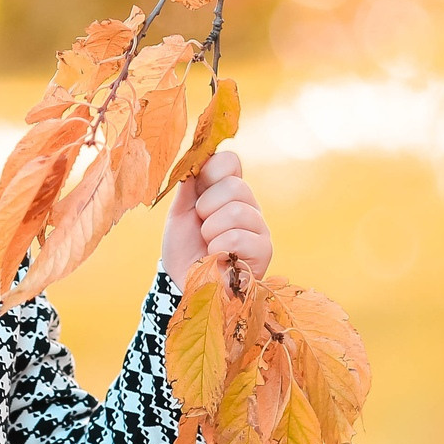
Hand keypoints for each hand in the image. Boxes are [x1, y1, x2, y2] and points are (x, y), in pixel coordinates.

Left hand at [161, 151, 273, 283]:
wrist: (183, 284)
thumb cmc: (183, 249)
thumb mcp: (178, 214)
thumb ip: (187, 186)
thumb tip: (194, 159)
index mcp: (228, 191)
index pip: (229, 161)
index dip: (209, 172)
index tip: (196, 194)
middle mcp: (248, 204)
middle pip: (234, 185)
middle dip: (206, 208)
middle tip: (201, 227)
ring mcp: (259, 227)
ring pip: (237, 211)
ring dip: (211, 231)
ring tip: (208, 244)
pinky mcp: (264, 250)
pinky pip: (239, 238)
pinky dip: (219, 249)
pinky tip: (217, 258)